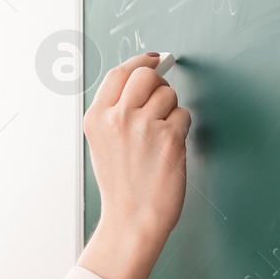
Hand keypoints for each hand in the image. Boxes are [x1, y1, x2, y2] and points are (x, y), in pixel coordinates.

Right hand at [76, 52, 190, 278]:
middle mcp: (117, 117)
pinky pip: (183, 115)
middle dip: (158, 85)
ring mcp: (143, 126)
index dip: (140, 61)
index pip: (119, 73)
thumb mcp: (103, 144)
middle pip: (146, 75)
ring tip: (161, 137)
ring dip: (172, 110)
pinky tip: (170, 149)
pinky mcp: (168, 137)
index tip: (154, 58)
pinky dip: (182, 129)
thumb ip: (116, 111)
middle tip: (160, 103)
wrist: (132, 220)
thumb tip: (144, 77)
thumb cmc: (122, 187)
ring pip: (169, 94)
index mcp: (96, 118)